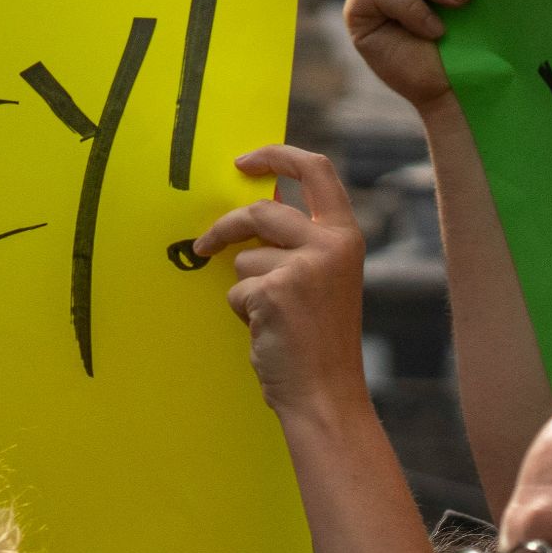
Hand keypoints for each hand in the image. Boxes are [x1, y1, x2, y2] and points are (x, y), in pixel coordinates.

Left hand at [194, 145, 366, 418]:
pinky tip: (267, 333)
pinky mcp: (274, 291)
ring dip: (245, 288)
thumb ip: (300, 245)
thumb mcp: (324, 279)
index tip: (245, 162)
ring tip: (270, 318)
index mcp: (346, 236)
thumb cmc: (320, 342)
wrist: (326, 394)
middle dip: (227, 228)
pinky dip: (243, 312)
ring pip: (245, 259)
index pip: (316, 170)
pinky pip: (237, 290)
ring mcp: (302, 267)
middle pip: (261, 212)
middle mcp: (329, 244)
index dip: (277, 157)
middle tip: (205, 243)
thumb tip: (251, 216)